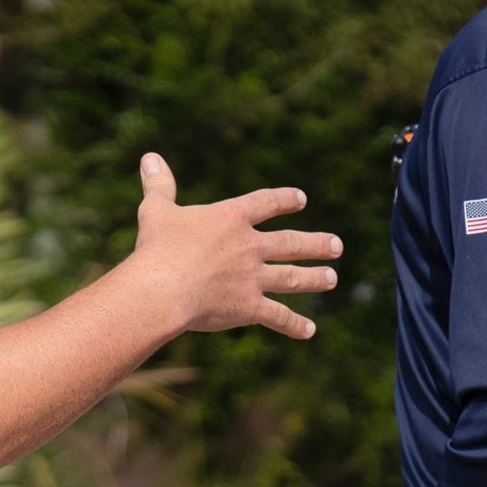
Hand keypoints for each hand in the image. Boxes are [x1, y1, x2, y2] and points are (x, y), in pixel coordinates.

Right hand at [128, 155, 340, 340]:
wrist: (162, 288)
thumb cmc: (157, 247)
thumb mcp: (157, 210)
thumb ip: (159, 184)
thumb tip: (150, 157)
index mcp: (231, 219)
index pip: (265, 204)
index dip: (284, 200)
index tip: (300, 199)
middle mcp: (249, 246)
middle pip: (290, 243)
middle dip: (315, 244)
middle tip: (337, 245)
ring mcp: (252, 278)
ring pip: (292, 278)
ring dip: (314, 278)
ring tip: (332, 278)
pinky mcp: (248, 307)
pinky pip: (277, 316)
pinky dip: (293, 324)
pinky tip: (309, 330)